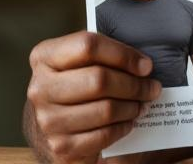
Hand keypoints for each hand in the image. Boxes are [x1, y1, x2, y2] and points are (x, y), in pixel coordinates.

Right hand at [24, 31, 160, 163]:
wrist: (55, 125)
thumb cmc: (77, 85)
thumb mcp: (81, 62)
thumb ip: (104, 55)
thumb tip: (143, 65)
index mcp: (45, 56)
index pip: (88, 46)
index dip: (123, 55)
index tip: (145, 65)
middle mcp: (40, 87)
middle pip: (99, 80)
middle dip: (134, 85)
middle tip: (152, 87)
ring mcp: (47, 119)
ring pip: (105, 109)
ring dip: (132, 107)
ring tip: (141, 104)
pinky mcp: (60, 145)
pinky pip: (103, 135)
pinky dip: (123, 128)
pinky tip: (128, 121)